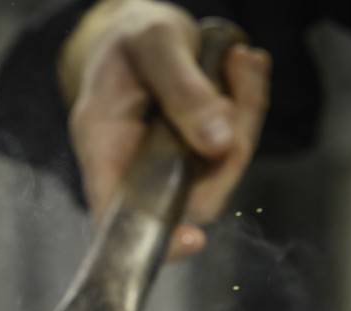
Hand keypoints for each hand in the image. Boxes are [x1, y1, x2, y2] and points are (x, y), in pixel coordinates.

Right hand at [58, 0, 270, 256]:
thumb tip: (218, 144)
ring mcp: (170, 164)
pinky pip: (234, 147)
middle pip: (190, 195)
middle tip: (239, 77)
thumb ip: (182, 90)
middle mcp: (135, 166)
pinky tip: (243, 65)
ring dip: (246, 115)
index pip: (117, 215)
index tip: (192, 240)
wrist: (139, 29)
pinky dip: (248, 105)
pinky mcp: (197, 153)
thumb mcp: (152, 44)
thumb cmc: (131, 37)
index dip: (151, 236)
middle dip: (230, 148)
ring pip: (221, 171)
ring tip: (242, 61)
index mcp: (102, 145)